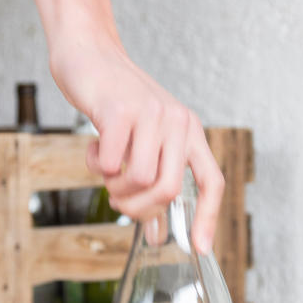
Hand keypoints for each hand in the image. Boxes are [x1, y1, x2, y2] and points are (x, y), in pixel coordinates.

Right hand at [51, 40, 223, 253]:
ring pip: (140, 180)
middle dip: (139, 209)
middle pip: (169, 190)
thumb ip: (154, 182)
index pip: (213, 180)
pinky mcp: (120, 110)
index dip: (208, 218)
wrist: (89, 55)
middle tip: (119, 201)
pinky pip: (111, 163)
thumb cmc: (115, 103)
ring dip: (115, 187)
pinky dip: (96, 166)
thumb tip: (159, 234)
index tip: (199, 247)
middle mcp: (177, 121)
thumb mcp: (145, 140)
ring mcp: (151, 114)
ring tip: (105, 170)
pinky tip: (93, 149)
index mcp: (190, 131)